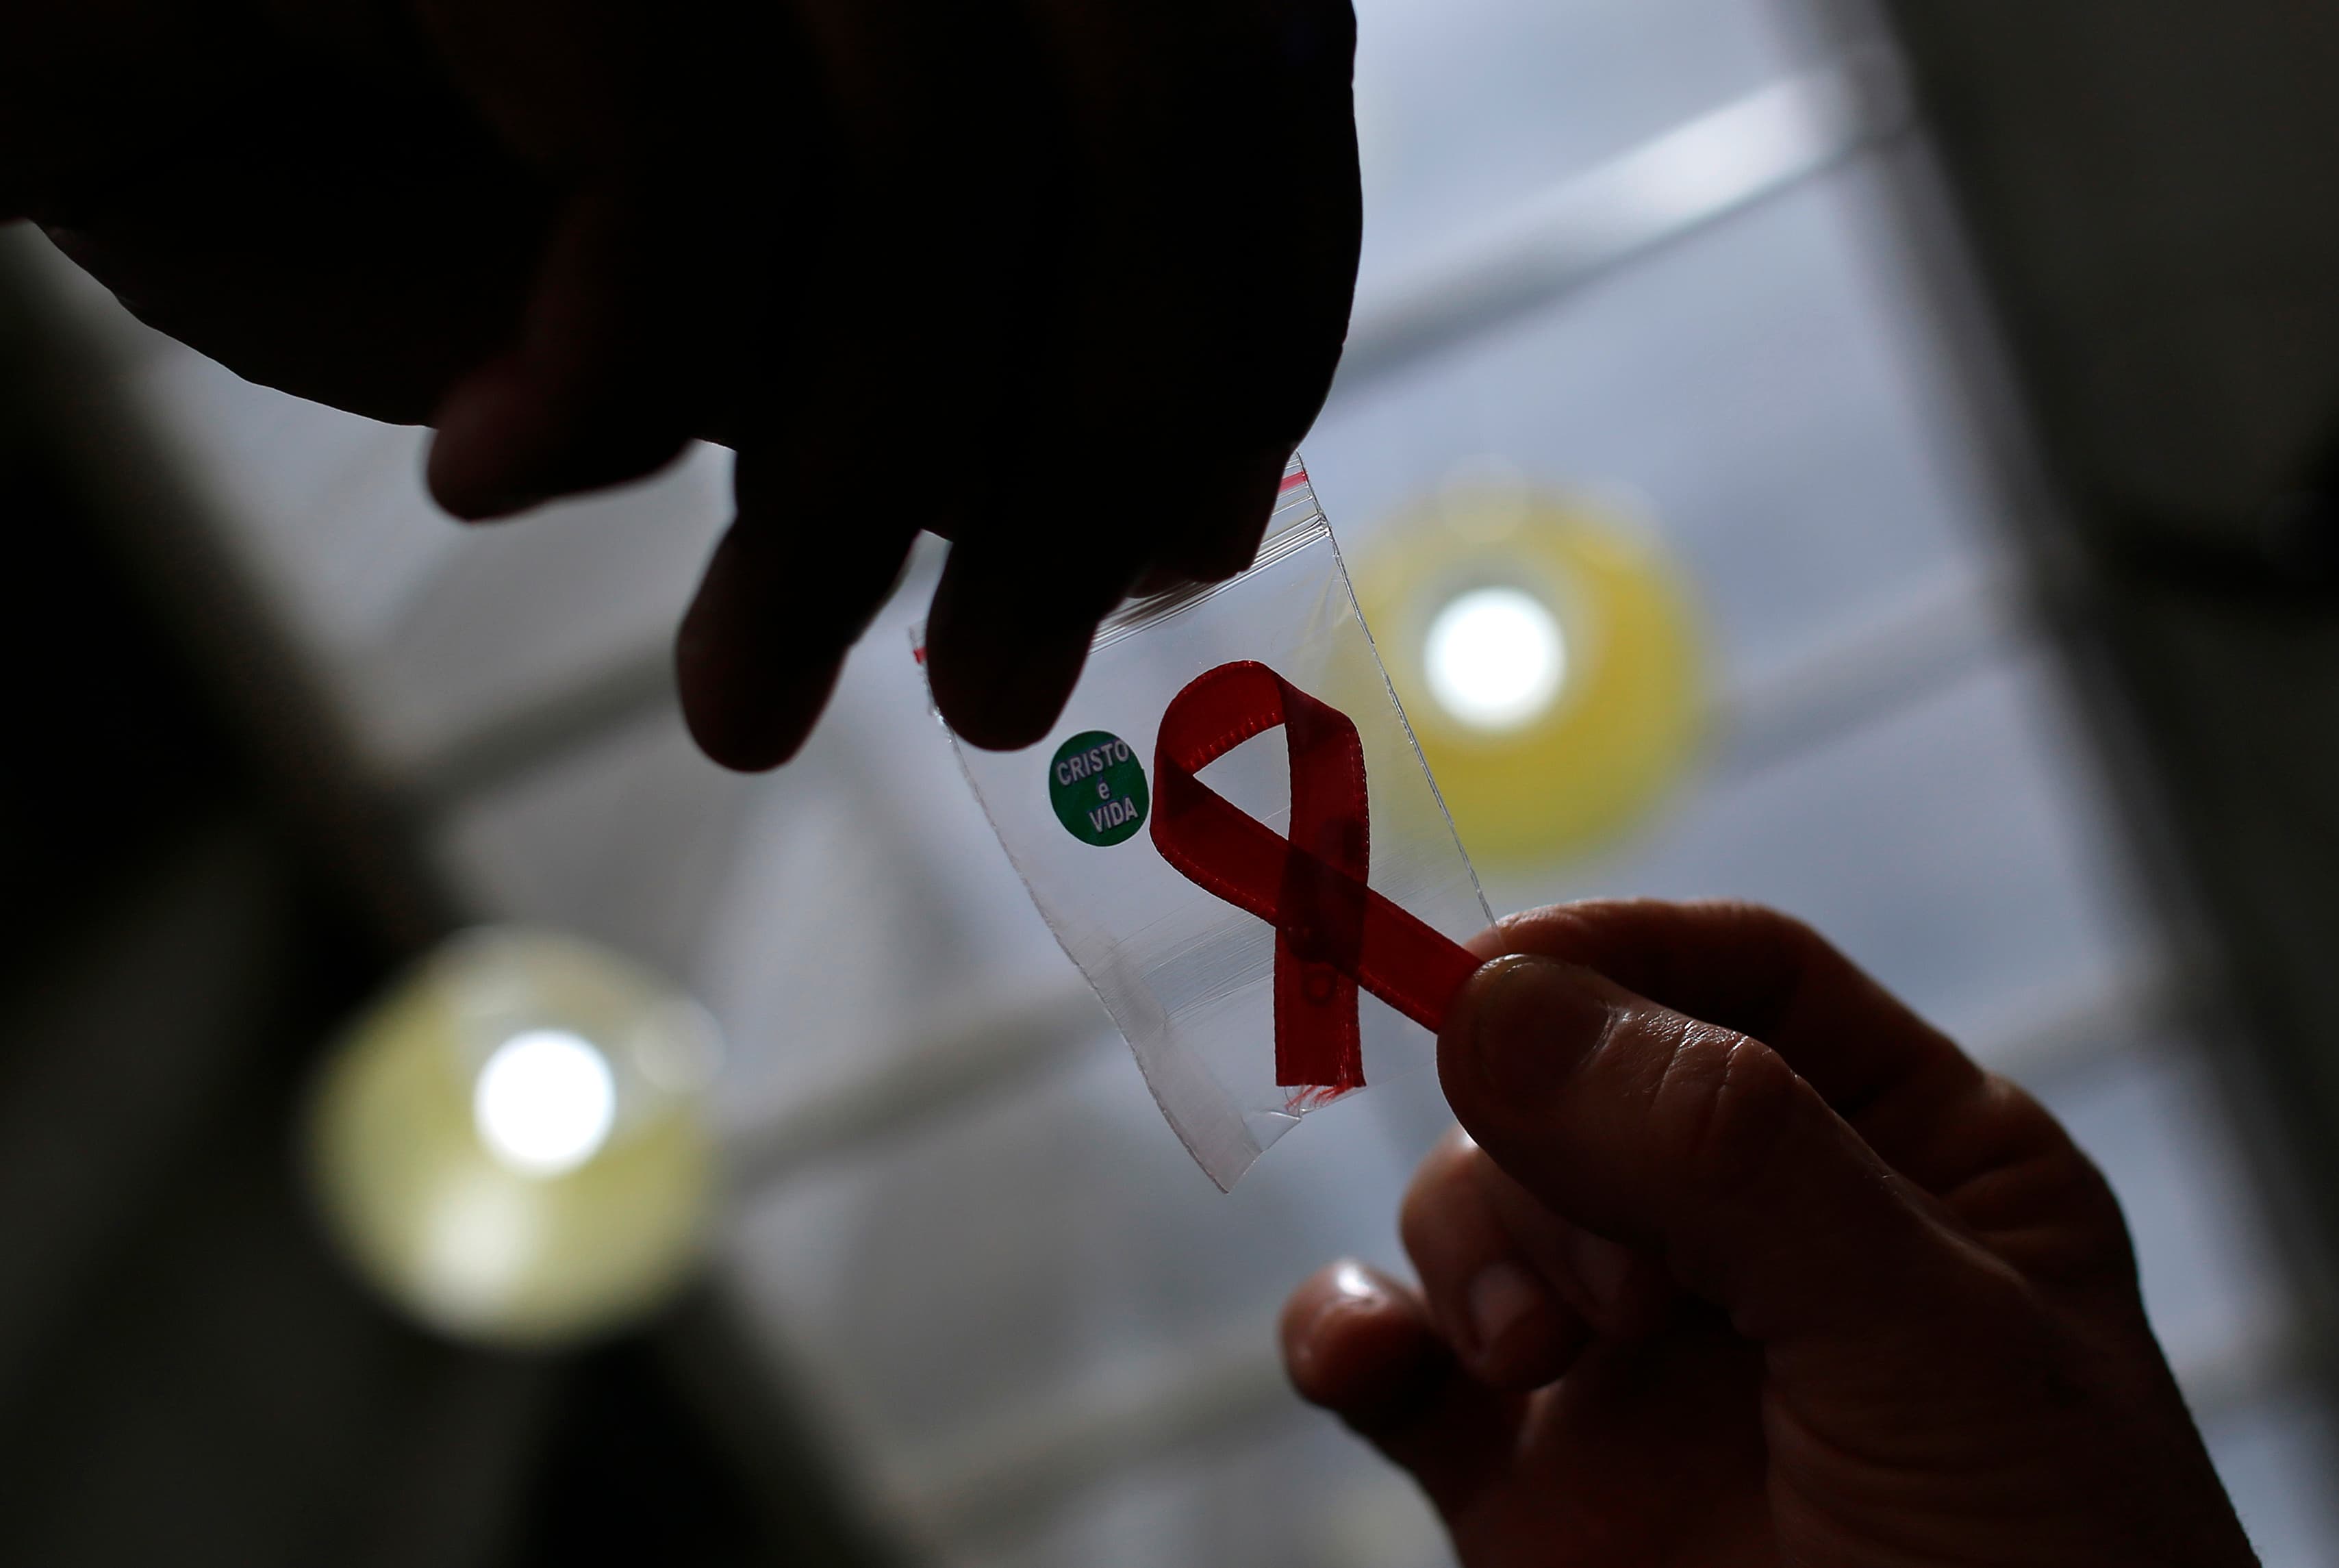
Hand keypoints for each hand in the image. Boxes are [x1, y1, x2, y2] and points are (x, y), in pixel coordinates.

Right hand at [7, 0, 1359, 766]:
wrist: (39, 29)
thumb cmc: (359, 144)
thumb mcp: (715, 291)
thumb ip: (940, 340)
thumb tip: (1180, 498)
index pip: (1243, 75)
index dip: (1247, 334)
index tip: (1161, 562)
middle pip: (1163, 102)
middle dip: (1098, 443)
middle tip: (990, 694)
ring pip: (951, 154)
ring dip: (847, 492)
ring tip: (739, 687)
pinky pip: (700, 144)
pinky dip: (616, 372)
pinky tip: (500, 467)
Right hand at [1281, 901, 2256, 1566]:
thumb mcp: (1929, 1343)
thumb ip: (1734, 1157)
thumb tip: (1497, 997)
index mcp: (1908, 1162)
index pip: (1744, 980)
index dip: (1616, 952)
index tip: (1501, 974)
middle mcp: (1755, 1239)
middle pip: (1578, 1079)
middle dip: (1549, 1144)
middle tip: (1609, 1280)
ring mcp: (1630, 1360)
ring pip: (1476, 1203)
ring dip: (1472, 1246)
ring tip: (1540, 1358)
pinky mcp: (1522, 1480)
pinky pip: (1394, 1359)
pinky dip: (1347, 1333)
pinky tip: (1357, 1358)